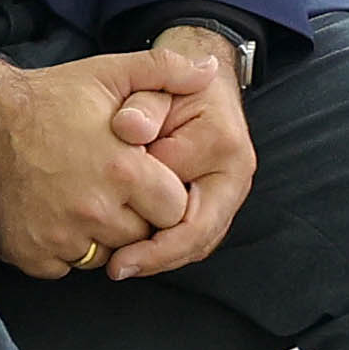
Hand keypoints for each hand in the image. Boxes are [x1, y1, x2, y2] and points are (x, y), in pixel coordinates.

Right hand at [0, 49, 196, 279]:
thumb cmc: (49, 96)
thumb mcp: (110, 73)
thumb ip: (167, 71)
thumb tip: (211, 71)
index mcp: (124, 172)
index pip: (174, 209)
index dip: (162, 193)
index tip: (143, 176)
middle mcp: (95, 211)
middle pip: (141, 235)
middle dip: (135, 215)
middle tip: (110, 187)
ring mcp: (59, 237)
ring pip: (106, 255)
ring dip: (101, 235)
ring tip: (82, 198)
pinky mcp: (30, 254)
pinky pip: (66, 266)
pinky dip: (64, 248)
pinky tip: (54, 213)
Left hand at [91, 32, 260, 278]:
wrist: (202, 82)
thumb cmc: (175, 84)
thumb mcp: (157, 84)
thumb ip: (143, 104)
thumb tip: (129, 129)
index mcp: (223, 144)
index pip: (182, 194)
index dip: (148, 213)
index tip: (114, 233)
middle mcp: (234, 175)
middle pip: (200, 232)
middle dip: (159, 255)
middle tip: (119, 268)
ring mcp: (229, 193)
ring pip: (199, 240)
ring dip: (162, 259)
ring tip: (122, 267)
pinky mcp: (216, 202)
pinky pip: (195, 236)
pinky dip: (167, 249)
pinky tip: (135, 256)